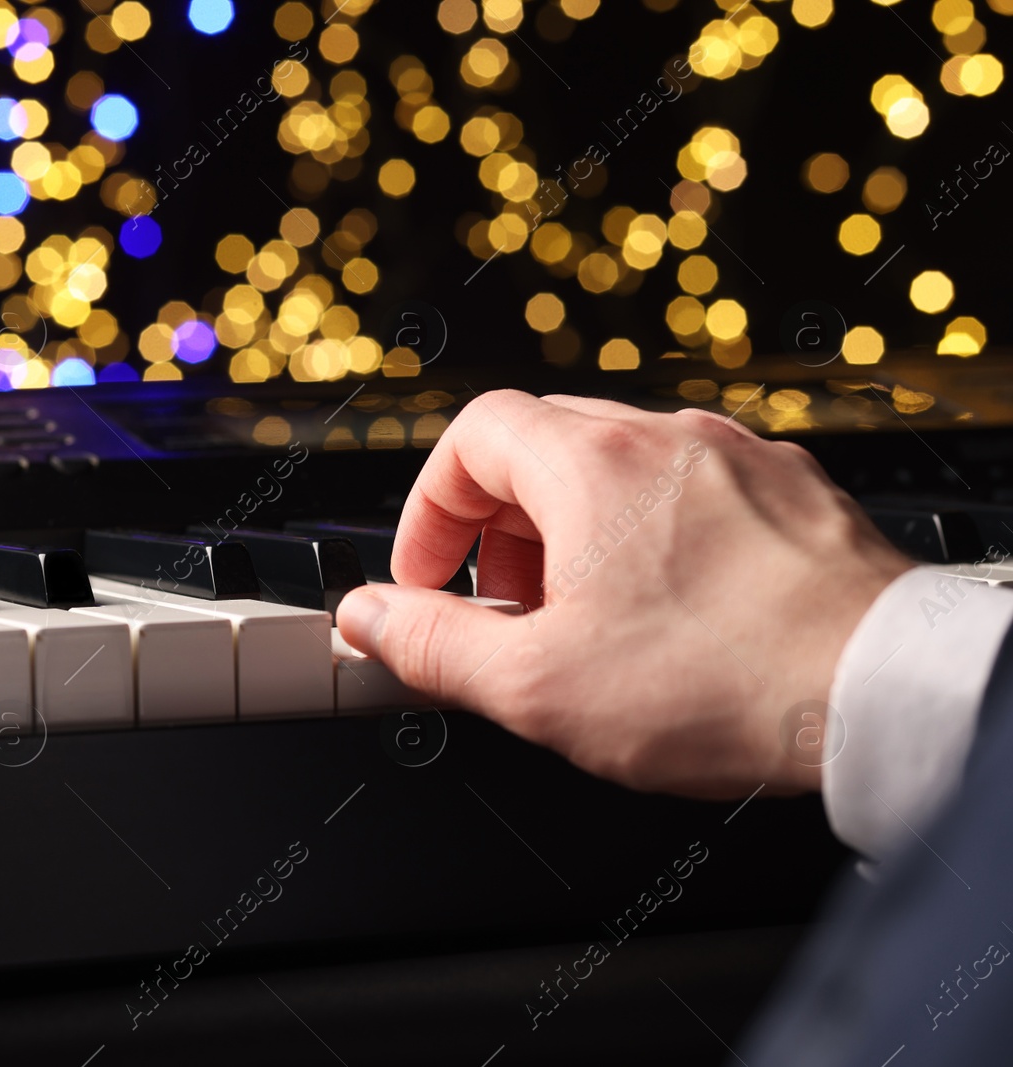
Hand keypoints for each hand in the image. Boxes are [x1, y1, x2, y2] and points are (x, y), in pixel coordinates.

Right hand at [336, 391, 911, 798]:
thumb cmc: (724, 685)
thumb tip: (365, 619)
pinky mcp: (793, 494)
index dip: (431, 510)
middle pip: (541, 446)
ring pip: (619, 469)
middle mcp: (665, 437)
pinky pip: (692, 491)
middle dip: (499, 528)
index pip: (471, 436)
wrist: (887, 696)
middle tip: (504, 609)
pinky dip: (652, 537)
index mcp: (592, 463)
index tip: (431, 580)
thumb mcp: (538, 686)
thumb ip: (431, 645)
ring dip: (574, 534)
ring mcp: (738, 458)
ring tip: (585, 620)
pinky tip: (670, 614)